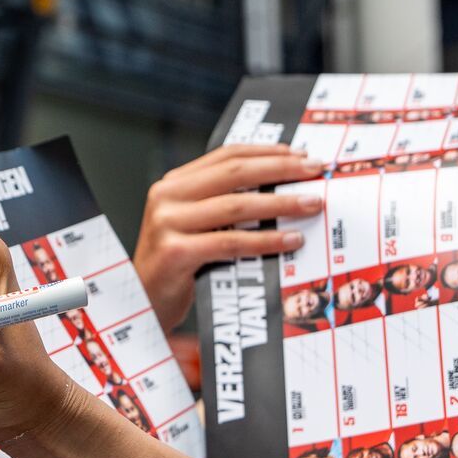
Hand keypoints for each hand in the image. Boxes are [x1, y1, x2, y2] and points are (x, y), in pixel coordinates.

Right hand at [133, 145, 325, 328]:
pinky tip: (291, 240)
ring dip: (281, 204)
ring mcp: (167, 223)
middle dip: (281, 170)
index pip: (226, 155)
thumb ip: (222, 204)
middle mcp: (167, 197)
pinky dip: (266, 240)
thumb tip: (282, 188)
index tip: (301, 155)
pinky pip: (231, 243)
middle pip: (234, 174)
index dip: (267, 152)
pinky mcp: (175, 253)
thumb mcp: (193, 226)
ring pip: (236, 206)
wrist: (141, 305)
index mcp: (173, 183)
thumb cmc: (176, 268)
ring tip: (312, 204)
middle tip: (315, 171)